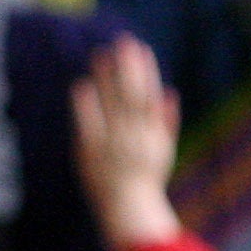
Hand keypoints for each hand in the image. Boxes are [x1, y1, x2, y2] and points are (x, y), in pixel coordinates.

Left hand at [70, 36, 183, 250]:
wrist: (130, 209)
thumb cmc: (146, 180)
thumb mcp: (163, 150)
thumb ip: (167, 121)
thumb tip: (170, 92)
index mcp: (153, 133)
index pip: (150, 96)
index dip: (147, 71)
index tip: (142, 49)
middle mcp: (135, 135)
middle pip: (133, 95)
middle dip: (129, 67)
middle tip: (122, 42)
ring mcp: (114, 143)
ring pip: (112, 105)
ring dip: (107, 79)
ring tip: (101, 55)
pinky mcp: (92, 153)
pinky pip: (89, 125)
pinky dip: (86, 105)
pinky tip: (81, 85)